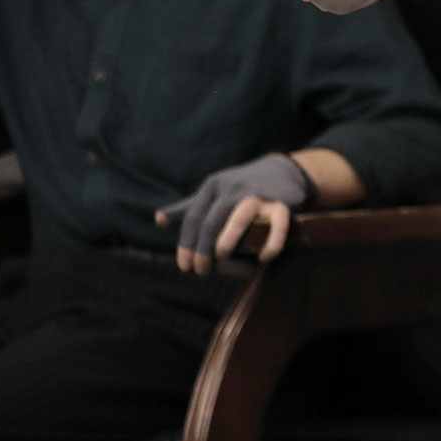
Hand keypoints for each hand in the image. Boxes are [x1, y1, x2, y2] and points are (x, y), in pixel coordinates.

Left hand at [157, 153, 315, 273]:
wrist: (282, 170)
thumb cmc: (241, 187)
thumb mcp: (213, 192)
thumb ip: (188, 207)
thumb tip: (158, 220)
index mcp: (212, 186)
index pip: (193, 218)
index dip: (186, 244)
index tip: (184, 266)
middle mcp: (232, 188)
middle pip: (210, 221)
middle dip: (202, 249)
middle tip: (200, 271)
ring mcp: (257, 194)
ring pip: (238, 218)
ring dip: (227, 241)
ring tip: (222, 257)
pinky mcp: (281, 202)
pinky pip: (276, 225)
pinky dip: (270, 244)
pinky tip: (263, 258)